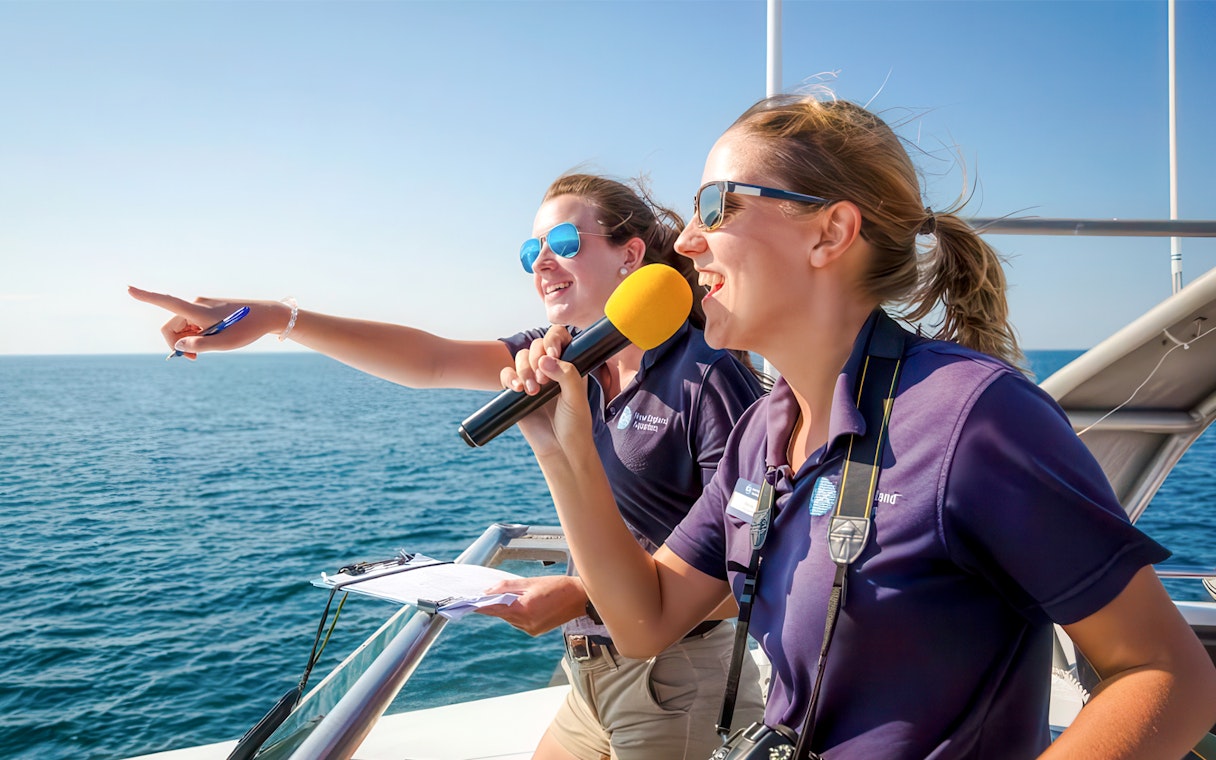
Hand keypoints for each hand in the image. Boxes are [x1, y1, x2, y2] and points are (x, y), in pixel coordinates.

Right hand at [128, 286, 289, 358]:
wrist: (268, 316)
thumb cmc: (247, 329)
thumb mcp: (224, 343)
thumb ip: (199, 345)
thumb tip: (178, 345)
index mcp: (198, 309)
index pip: (167, 301)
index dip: (146, 296)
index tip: (128, 288)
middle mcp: (197, 304)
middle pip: (172, 325)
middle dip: (178, 343)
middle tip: (195, 359)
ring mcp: (203, 305)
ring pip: (183, 326)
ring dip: (189, 340)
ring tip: (211, 347)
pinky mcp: (209, 308)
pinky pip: (194, 323)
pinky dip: (198, 334)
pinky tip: (215, 338)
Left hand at [475, 575, 587, 635]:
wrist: (581, 598)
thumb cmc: (559, 587)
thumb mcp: (531, 582)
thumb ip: (508, 586)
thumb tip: (488, 591)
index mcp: (524, 609)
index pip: (494, 608)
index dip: (479, 605)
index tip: (467, 603)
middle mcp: (526, 623)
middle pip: (501, 613)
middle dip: (494, 604)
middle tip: (485, 593)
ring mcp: (530, 629)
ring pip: (509, 618)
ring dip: (506, 608)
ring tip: (513, 595)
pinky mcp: (535, 631)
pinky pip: (518, 621)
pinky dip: (516, 613)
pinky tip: (524, 602)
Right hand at [499, 326, 593, 458]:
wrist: (560, 448)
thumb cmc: (575, 424)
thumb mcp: (576, 398)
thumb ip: (566, 375)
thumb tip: (545, 359)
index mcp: (568, 364)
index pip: (559, 337)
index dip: (553, 339)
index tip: (553, 353)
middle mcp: (550, 368)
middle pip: (536, 345)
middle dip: (537, 358)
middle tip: (544, 381)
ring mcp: (532, 379)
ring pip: (521, 358)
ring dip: (524, 370)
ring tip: (533, 391)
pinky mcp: (516, 392)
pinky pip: (507, 375)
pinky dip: (509, 378)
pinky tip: (518, 389)